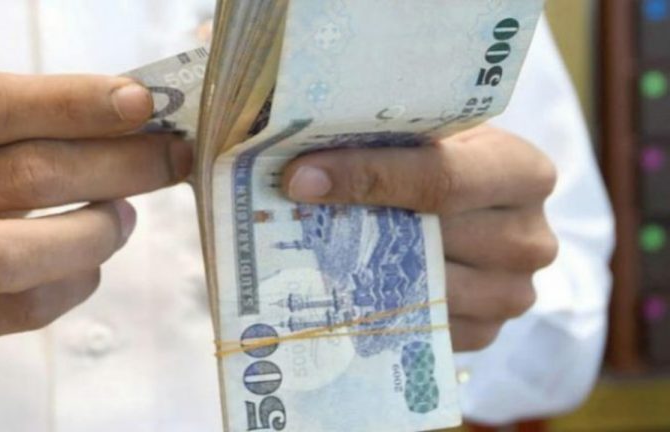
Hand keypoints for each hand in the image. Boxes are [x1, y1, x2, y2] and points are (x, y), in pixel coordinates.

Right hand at [0, 73, 191, 347]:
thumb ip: (27, 120)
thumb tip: (135, 120)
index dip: (74, 103)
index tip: (140, 103)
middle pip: (24, 177)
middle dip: (119, 166)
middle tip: (173, 159)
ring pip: (15, 256)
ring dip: (95, 233)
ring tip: (126, 216)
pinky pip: (19, 311)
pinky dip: (74, 283)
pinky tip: (90, 261)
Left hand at [282, 125, 557, 351]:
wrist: (481, 209)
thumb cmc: (448, 163)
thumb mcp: (435, 135)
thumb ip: (388, 140)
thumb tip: (306, 159)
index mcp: (523, 172)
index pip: (441, 178)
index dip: (366, 176)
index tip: (301, 178)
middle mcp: (530, 239)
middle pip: (430, 238)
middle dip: (353, 226)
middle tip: (287, 217)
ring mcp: (512, 294)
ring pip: (422, 290)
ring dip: (359, 273)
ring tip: (308, 251)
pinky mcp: (487, 333)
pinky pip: (423, 329)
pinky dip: (378, 310)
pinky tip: (343, 288)